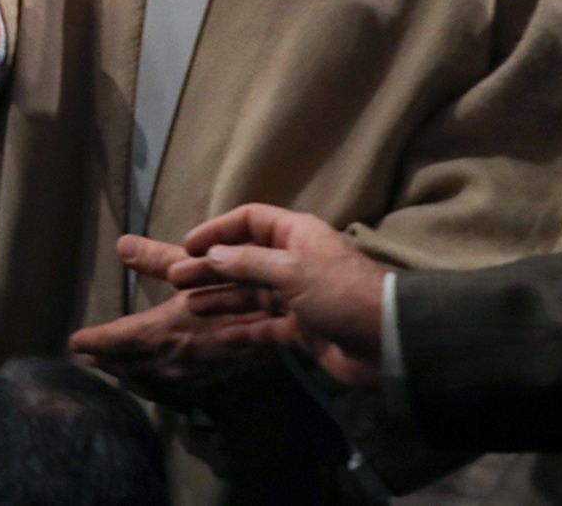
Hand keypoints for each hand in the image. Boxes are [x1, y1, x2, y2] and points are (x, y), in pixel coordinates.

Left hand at [69, 235, 293, 405]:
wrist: (280, 332)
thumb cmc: (237, 293)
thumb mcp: (196, 270)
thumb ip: (156, 258)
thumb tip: (121, 244)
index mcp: (160, 331)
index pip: (112, 340)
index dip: (91, 340)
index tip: (74, 340)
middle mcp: (167, 362)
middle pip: (122, 365)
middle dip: (103, 359)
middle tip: (88, 353)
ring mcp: (184, 382)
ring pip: (141, 382)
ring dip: (123, 374)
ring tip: (110, 367)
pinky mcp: (202, 392)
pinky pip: (164, 394)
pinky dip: (148, 386)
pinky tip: (147, 382)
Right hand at [163, 205, 387, 388]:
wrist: (386, 340)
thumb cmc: (338, 292)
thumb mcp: (290, 270)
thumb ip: (247, 262)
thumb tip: (211, 255)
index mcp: (295, 235)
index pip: (249, 221)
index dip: (217, 230)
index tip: (188, 245)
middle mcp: (293, 261)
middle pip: (242, 260)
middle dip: (210, 269)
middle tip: (176, 280)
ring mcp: (297, 297)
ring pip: (250, 294)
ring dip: (220, 298)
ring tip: (189, 306)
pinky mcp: (302, 329)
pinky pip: (265, 326)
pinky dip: (242, 330)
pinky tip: (218, 334)